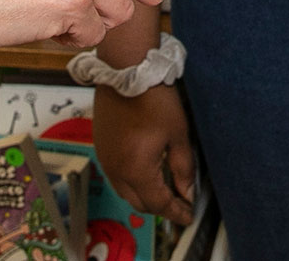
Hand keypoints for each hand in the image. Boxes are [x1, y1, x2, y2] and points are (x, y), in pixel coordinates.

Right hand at [94, 85, 195, 224]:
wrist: (127, 71)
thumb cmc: (154, 99)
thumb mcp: (178, 134)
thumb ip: (183, 168)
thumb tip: (187, 192)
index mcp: (136, 170)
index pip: (158, 204)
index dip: (176, 212)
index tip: (187, 216)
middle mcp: (116, 170)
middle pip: (139, 203)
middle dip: (160, 207)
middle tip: (179, 203)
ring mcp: (105, 159)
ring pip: (125, 192)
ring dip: (144, 195)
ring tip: (165, 188)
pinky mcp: (101, 147)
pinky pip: (116, 176)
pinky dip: (132, 181)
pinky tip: (146, 171)